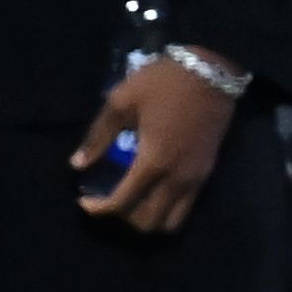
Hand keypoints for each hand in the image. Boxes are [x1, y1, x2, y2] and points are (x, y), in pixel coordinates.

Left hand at [75, 53, 232, 234]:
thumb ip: (98, 135)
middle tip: (110, 200)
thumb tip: (78, 164)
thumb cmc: (164, 82)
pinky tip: (153, 191)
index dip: (97, 209)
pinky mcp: (207, 172)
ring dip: (148, 219)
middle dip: (124, 218)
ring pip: (171, 222)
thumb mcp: (122, 100)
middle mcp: (176, 179)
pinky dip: (167, 209)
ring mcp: (195, 178)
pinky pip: (187, 207)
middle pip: (147, 223)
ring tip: (134, 201)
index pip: (121, 204)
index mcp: (152, 162)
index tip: (84, 201)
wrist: (214, 69)